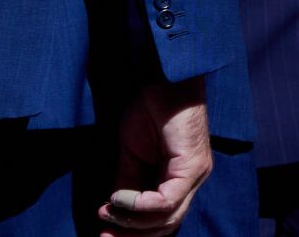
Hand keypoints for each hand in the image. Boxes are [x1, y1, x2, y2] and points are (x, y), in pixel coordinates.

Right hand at [98, 77, 209, 234]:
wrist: (163, 78)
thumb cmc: (150, 107)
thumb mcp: (131, 152)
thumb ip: (127, 182)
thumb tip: (113, 210)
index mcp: (178, 178)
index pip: (161, 219)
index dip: (132, 231)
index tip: (103, 233)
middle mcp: (192, 181)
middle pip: (166, 226)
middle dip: (132, 236)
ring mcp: (196, 175)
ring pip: (168, 219)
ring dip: (133, 223)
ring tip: (107, 212)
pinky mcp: (194, 166)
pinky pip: (167, 200)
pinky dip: (140, 205)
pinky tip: (120, 199)